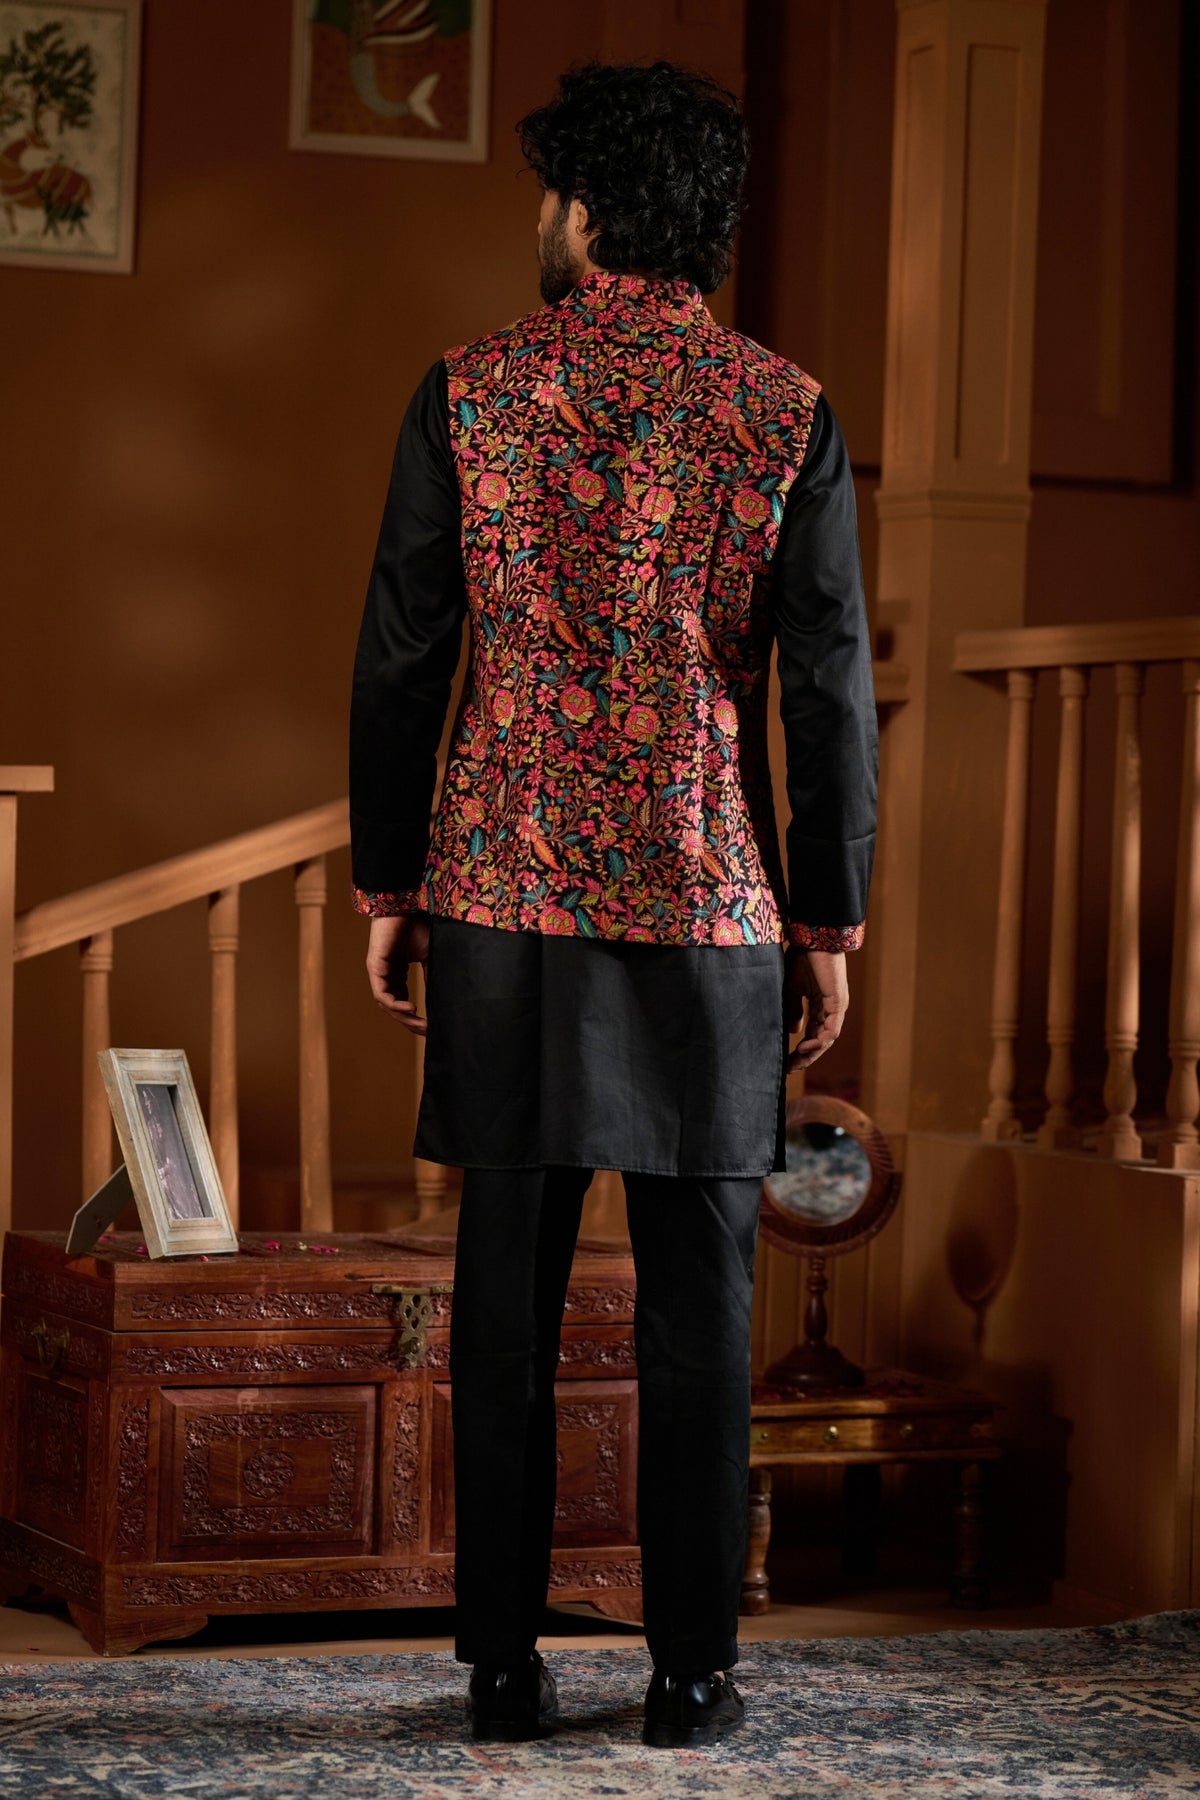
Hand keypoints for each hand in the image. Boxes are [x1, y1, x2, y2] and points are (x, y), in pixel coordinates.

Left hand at [366, 912, 430, 1035]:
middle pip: (394, 1007)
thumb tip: (443, 1000)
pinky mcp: (374, 966)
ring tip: (420, 1024)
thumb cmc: (418, 924)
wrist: (406, 903)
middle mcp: (386, 974)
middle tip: (427, 1032)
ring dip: (403, 1017)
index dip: (415, 1017)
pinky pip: (381, 993)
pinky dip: (395, 1004)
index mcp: (398, 972)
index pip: (403, 1001)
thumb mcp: (429, 956)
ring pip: (387, 1004)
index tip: (431, 1028)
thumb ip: (432, 976)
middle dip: (410, 1022)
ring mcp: (379, 971)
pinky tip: (410, 1009)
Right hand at [785, 947, 847, 1070]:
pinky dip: (818, 1041)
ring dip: (812, 1053)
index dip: (800, 1049)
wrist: (812, 937)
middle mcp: (831, 1008)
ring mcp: (836, 1006)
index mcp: (821, 1005)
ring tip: (795, 1062)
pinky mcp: (837, 1002)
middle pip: (821, 1041)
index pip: (812, 1033)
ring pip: (827, 1039)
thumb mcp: (792, 989)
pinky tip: (803, 1047)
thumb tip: (794, 1032)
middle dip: (805, 1057)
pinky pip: (830, 1029)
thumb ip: (794, 1010)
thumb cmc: (802, 957)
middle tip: (789, 1069)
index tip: (785, 1062)